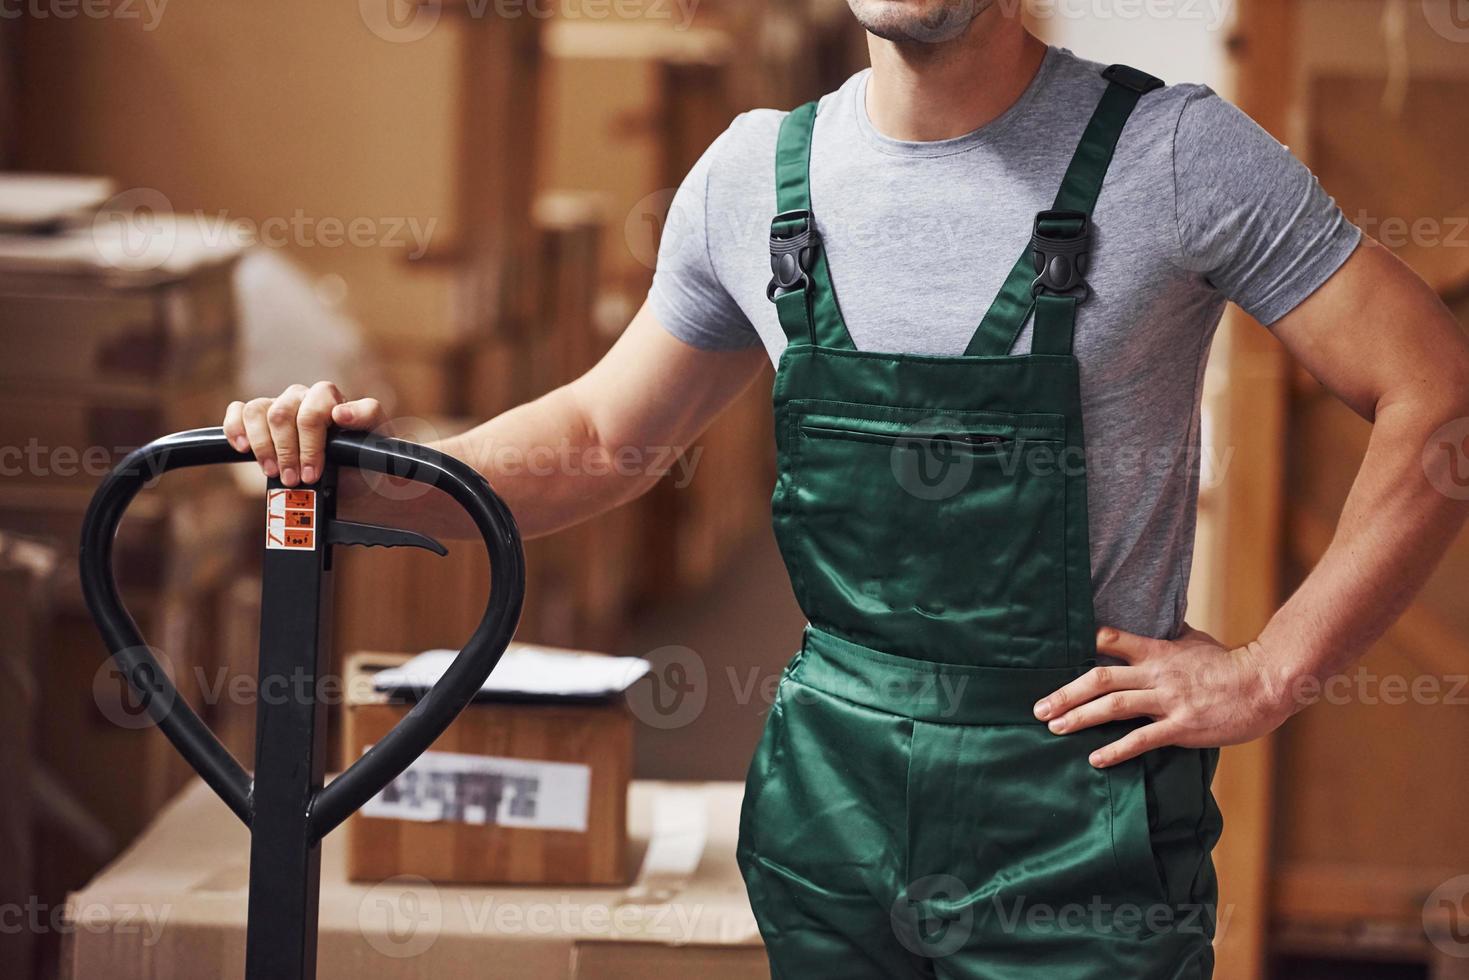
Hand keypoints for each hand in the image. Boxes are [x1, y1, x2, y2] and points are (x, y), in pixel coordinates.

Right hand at [223, 382, 385, 486]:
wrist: (352, 480)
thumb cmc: (363, 458)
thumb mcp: (377, 440)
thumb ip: (367, 417)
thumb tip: (340, 412)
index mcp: (329, 398)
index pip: (312, 410)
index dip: (310, 445)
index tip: (313, 473)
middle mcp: (301, 397)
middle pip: (281, 415)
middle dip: (287, 452)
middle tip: (295, 480)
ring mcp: (278, 406)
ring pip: (257, 412)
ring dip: (263, 446)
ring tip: (273, 472)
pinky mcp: (259, 420)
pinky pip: (239, 412)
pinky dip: (235, 429)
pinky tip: (243, 449)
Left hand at [1032, 625, 1291, 767]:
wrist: (1265, 683)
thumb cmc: (1230, 663)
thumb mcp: (1194, 641)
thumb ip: (1168, 637)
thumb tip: (1155, 626)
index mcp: (1158, 651)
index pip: (1111, 640)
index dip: (1082, 646)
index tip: (1055, 658)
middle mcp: (1157, 674)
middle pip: (1100, 679)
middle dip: (1066, 693)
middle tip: (1039, 707)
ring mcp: (1168, 700)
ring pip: (1113, 707)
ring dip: (1079, 717)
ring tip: (1054, 727)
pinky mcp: (1181, 727)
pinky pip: (1141, 739)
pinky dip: (1115, 750)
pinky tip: (1095, 758)